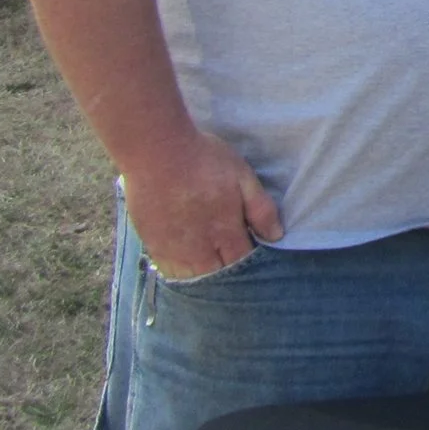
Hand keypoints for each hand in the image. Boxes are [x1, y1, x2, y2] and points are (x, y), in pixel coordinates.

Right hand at [125, 129, 282, 279]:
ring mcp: (174, 249)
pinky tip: (185, 266)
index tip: (251, 254)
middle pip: (218, 276)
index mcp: (225, 232)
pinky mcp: (153, 244)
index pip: (242, 262)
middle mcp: (200, 249)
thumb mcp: (242, 176)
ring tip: (210, 268)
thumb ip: (260, 208)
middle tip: (230, 262)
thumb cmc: (204, 160)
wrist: (157, 152)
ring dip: (203, 276)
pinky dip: (179, 274)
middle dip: (227, 274)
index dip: (250, 263)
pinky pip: (168, 271)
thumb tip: (275, 236)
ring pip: (192, 278)